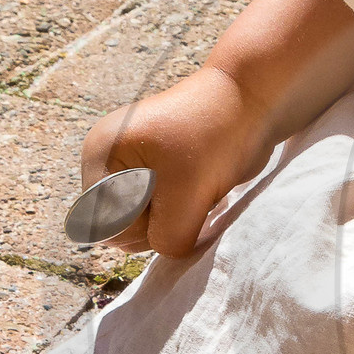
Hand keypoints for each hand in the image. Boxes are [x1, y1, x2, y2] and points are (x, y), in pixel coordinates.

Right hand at [79, 66, 274, 258]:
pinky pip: (162, 216)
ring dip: (174, 221)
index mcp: (101, 157)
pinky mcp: (157, 177)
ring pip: (145, 227)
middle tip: (191, 194)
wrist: (253, 102)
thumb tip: (166, 252)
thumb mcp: (187, 195)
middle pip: (121, 230)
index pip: (106, 225)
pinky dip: (183, 213)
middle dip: (159, 224)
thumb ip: (167, 237)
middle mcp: (109, 163)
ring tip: (197, 191)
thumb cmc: (214, 137)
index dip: (145, 227)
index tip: (176, 196)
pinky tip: (201, 191)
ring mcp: (133, 169)